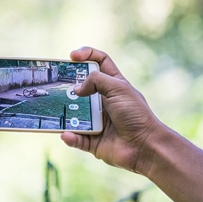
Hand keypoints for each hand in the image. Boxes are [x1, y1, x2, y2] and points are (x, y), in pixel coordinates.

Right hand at [61, 47, 163, 174]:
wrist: (145, 146)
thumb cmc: (136, 114)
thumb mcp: (118, 88)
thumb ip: (96, 81)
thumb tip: (76, 89)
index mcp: (113, 85)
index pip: (100, 63)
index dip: (87, 55)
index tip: (72, 56)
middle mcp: (104, 101)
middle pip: (81, 88)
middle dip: (68, 86)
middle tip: (57, 85)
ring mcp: (97, 121)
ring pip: (74, 114)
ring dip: (66, 113)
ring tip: (57, 111)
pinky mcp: (93, 140)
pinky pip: (76, 138)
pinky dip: (70, 137)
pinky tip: (67, 134)